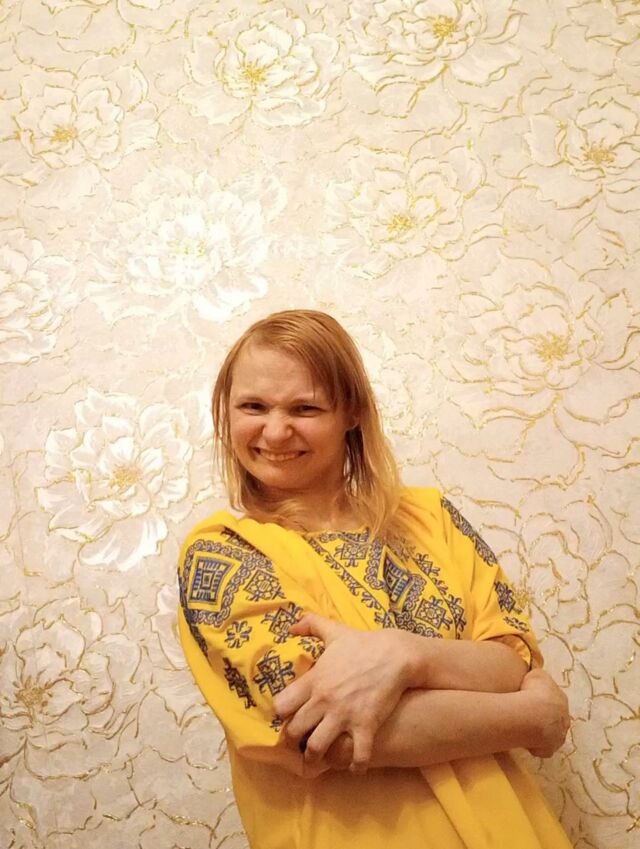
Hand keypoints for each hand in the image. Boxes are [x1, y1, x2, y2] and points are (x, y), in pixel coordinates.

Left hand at [273, 613, 412, 771]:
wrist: (395, 654)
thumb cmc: (363, 644)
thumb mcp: (334, 630)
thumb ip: (311, 624)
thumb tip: (291, 626)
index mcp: (314, 680)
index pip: (281, 705)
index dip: (281, 713)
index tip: (286, 716)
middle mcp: (324, 700)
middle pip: (294, 731)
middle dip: (293, 740)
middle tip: (297, 743)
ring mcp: (344, 715)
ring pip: (317, 747)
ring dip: (314, 757)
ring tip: (316, 760)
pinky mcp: (366, 726)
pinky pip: (356, 756)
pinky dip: (354, 766)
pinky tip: (355, 767)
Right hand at [519, 668, 569, 757]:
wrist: (531, 715)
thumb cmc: (533, 691)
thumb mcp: (537, 675)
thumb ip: (540, 678)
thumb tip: (538, 678)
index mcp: (562, 700)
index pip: (555, 701)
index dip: (544, 701)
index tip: (533, 700)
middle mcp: (564, 720)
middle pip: (555, 720)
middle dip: (545, 718)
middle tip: (529, 715)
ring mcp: (557, 737)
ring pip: (550, 735)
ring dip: (540, 732)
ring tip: (526, 728)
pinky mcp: (548, 750)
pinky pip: (541, 748)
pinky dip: (534, 745)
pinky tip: (524, 739)